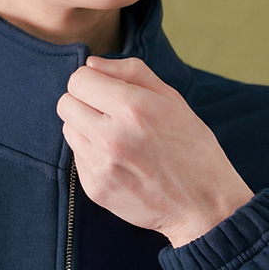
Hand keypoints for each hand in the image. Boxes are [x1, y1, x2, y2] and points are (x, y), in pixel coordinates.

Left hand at [56, 56, 253, 247]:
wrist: (202, 205)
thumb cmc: (192, 148)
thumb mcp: (172, 100)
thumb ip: (131, 73)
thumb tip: (92, 64)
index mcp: (134, 108)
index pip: (79, 79)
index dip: (92, 80)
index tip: (105, 89)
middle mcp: (112, 136)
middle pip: (66, 103)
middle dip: (83, 101)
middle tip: (107, 111)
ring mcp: (101, 165)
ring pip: (67, 129)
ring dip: (85, 127)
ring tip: (115, 136)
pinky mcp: (94, 188)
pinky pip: (76, 157)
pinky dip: (91, 153)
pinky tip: (118, 159)